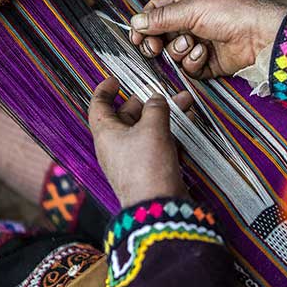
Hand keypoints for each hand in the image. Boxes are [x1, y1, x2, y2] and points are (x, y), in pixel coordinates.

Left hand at [88, 77, 192, 206]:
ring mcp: (133, 158)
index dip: (105, 90)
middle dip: (149, 101)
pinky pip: (158, 144)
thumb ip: (156, 108)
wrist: (157, 206)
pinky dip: (171, 133)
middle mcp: (116, 146)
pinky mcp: (150, 169)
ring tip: (186, 103)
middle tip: (167, 91)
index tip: (115, 80)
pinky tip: (188, 125)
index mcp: (107, 134)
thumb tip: (157, 99)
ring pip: (148, 129)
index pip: (99, 106)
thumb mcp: (152, 129)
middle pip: (128, 115)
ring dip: (166, 115)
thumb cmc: (147, 167)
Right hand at [129, 0, 286, 78]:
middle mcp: (193, 22)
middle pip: (161, 35)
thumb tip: (136, 22)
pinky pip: (189, 67)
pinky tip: (205, 54)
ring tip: (192, 44)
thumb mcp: (191, 8)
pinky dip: (193, 62)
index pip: (157, 11)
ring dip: (179, 50)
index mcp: (189, 0)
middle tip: (155, 48)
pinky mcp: (209, 63)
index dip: (144, 23)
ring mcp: (201, 43)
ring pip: (174, 53)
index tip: (136, 35)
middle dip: (156, 42)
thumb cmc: (232, 12)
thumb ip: (161, 18)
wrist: (260, 36)